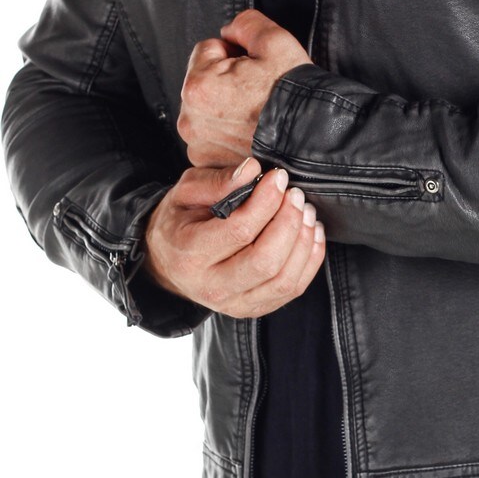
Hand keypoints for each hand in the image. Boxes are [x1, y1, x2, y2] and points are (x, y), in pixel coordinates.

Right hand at [142, 158, 324, 317]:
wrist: (167, 262)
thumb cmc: (180, 221)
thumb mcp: (185, 193)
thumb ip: (217, 182)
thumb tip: (253, 170)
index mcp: (189, 255)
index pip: (239, 231)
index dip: (266, 201)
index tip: (278, 177)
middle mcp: (211, 287)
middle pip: (265, 261)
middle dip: (288, 223)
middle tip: (295, 195)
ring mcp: (234, 303)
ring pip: (283, 280)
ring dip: (303, 241)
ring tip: (306, 211)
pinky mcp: (254, 308)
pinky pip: (292, 289)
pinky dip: (309, 259)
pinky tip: (311, 232)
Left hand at [178, 8, 312, 166]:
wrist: (319, 142)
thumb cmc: (296, 97)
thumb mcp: (276, 42)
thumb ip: (245, 23)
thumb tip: (229, 31)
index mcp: (199, 86)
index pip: (208, 48)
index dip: (236, 52)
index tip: (256, 69)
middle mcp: (191, 120)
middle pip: (205, 80)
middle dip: (227, 81)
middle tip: (260, 92)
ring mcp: (199, 146)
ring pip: (208, 109)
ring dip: (227, 107)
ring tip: (258, 113)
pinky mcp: (209, 164)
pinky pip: (213, 136)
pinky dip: (229, 133)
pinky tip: (253, 132)